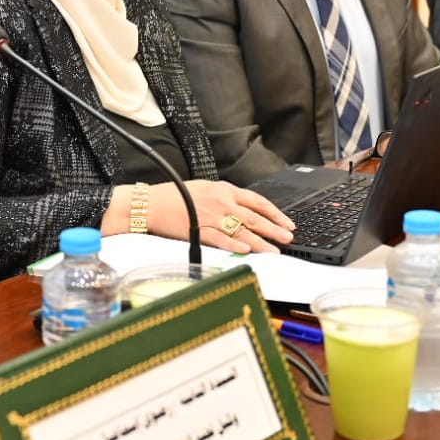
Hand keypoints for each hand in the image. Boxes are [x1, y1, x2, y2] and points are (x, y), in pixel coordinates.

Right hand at [144, 180, 294, 253]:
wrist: (151, 203)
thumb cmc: (174, 195)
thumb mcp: (205, 188)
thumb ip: (224, 198)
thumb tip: (243, 208)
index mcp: (224, 189)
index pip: (257, 201)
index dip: (275, 213)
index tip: (287, 223)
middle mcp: (221, 202)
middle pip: (254, 217)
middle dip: (274, 229)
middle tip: (288, 238)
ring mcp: (211, 216)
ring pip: (242, 230)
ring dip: (261, 242)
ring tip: (274, 250)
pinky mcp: (199, 229)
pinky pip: (220, 239)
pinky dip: (234, 244)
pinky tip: (246, 250)